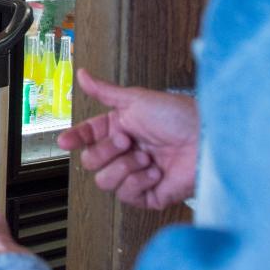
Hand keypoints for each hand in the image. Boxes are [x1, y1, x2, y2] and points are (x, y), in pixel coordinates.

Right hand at [58, 68, 198, 209]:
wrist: (204, 139)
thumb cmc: (177, 115)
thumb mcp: (137, 99)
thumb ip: (104, 91)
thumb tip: (82, 74)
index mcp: (119, 129)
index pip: (88, 136)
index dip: (75, 138)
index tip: (65, 140)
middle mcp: (125, 153)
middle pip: (91, 161)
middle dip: (109, 151)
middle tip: (129, 141)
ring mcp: (136, 175)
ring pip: (105, 181)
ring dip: (126, 168)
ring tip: (148, 158)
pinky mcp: (149, 195)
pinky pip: (127, 196)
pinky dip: (139, 182)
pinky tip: (155, 171)